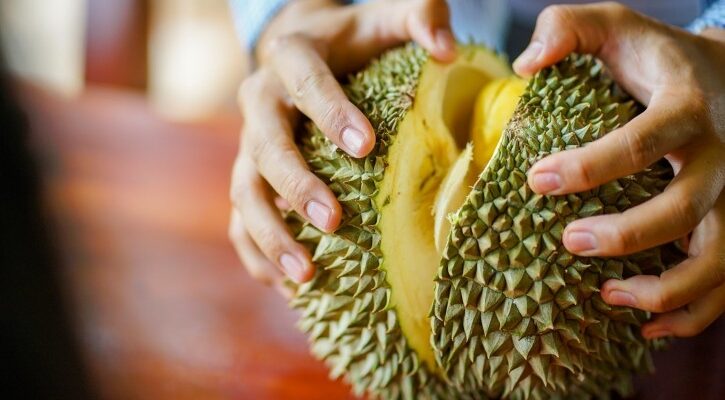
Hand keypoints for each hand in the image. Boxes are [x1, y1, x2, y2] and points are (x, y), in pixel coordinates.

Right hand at [229, 0, 455, 289]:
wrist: (302, 50)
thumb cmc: (354, 39)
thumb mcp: (385, 16)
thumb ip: (420, 17)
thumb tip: (449, 52)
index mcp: (290, 57)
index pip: (305, 83)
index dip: (330, 113)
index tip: (366, 147)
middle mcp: (259, 101)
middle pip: (264, 145)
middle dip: (295, 185)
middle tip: (333, 221)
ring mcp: (246, 142)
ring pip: (243, 190)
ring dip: (270, 233)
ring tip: (306, 274)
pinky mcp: (247, 174)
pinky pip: (238, 217)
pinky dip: (255, 251)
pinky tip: (283, 284)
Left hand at [513, 2, 724, 337]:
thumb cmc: (657, 59)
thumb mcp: (616, 26)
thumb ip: (568, 27)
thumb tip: (525, 63)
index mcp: (687, 109)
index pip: (641, 141)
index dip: (588, 166)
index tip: (536, 180)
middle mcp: (721, 158)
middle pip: (685, 209)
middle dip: (626, 235)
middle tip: (568, 241)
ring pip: (718, 259)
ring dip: (665, 289)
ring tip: (609, 298)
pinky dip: (694, 312)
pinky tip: (647, 325)